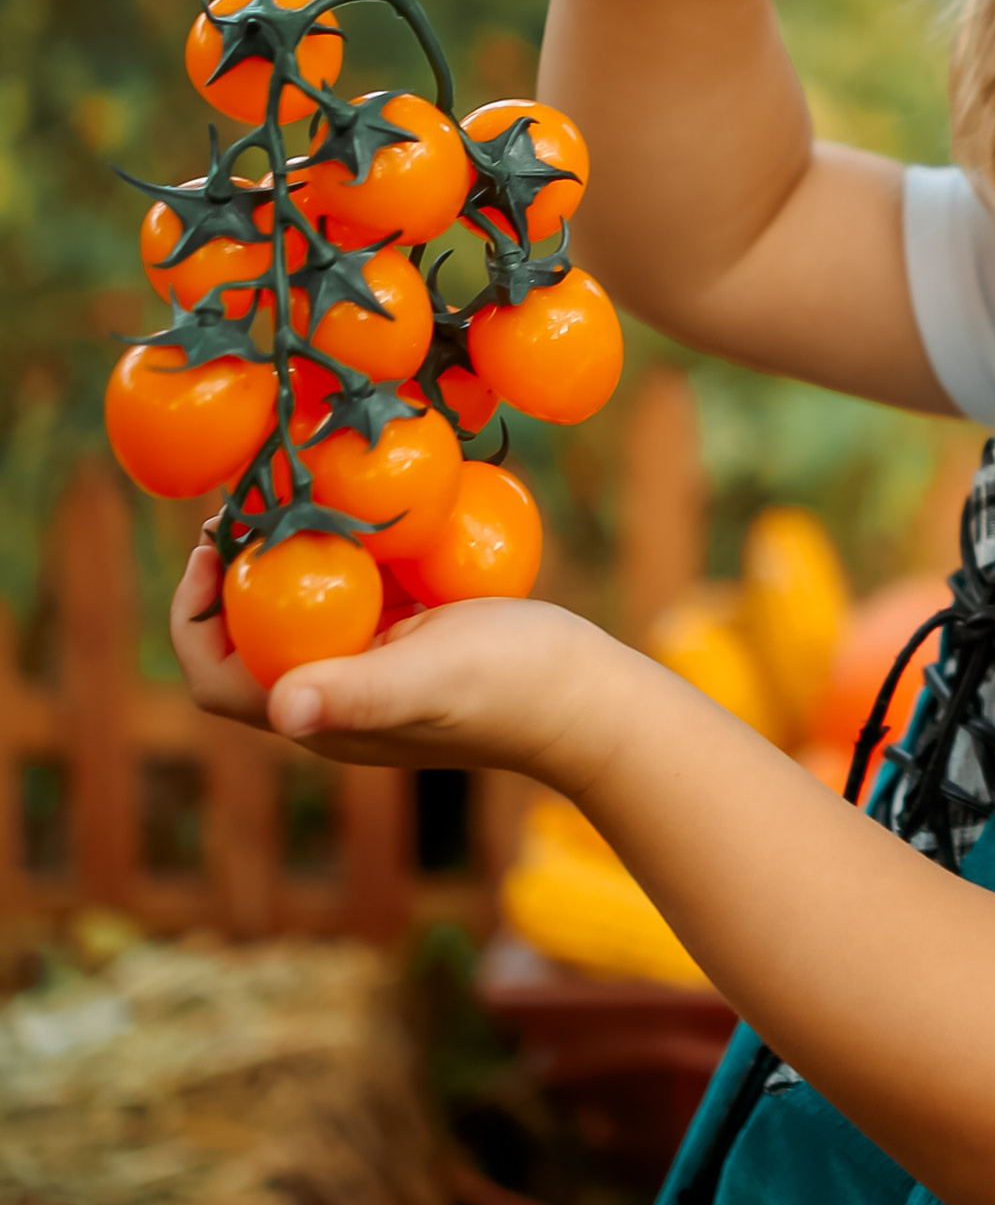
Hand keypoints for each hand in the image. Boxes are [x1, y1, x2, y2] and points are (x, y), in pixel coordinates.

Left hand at [171, 539, 622, 785]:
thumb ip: (358, 692)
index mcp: (321, 714)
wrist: (590, 698)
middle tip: (253, 496)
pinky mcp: (407, 643)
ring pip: (299, 609)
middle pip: (250, 634)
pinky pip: (352, 595)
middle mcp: (333, 695)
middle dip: (238, 568)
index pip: (217, 679)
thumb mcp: (431, 676)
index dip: (194, 615)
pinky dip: (345, 552)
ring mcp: (371, 668)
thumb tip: (281, 710)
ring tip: (297, 490)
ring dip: (288, 552)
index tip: (215, 544)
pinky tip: (365, 508)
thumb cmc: (513, 688)